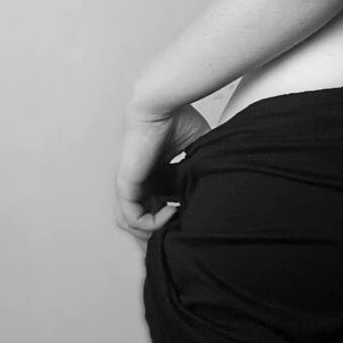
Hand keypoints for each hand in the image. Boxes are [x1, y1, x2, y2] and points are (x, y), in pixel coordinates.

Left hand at [114, 103, 210, 251]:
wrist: (162, 104)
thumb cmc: (177, 118)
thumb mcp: (196, 148)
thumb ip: (201, 167)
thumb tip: (215, 186)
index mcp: (154, 173)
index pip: (159, 204)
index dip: (175, 216)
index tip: (192, 218)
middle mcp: (140, 181)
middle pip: (144, 218)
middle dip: (161, 233)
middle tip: (180, 238)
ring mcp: (131, 185)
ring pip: (134, 223)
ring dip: (155, 231)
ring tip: (176, 223)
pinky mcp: (127, 185)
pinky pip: (132, 217)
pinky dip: (151, 223)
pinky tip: (171, 210)